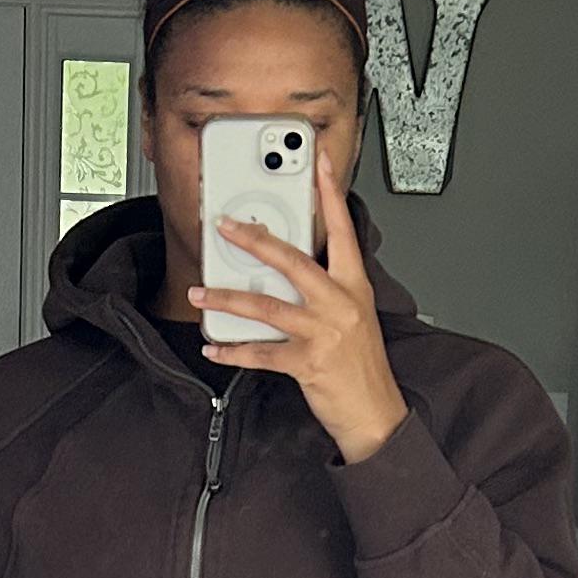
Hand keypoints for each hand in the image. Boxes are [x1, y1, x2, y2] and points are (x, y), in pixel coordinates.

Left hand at [193, 141, 408, 464]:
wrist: (376, 413)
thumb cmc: (362, 365)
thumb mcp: (355, 315)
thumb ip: (327, 288)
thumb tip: (287, 268)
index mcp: (354, 286)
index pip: (343, 230)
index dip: (330, 194)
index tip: (319, 164)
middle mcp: (340, 304)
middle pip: (293, 261)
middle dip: (254, 241)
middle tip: (226, 227)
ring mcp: (323, 333)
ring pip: (266, 306)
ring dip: (227, 298)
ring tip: (201, 293)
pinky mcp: (307, 362)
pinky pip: (260, 352)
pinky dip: (232, 350)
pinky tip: (215, 346)